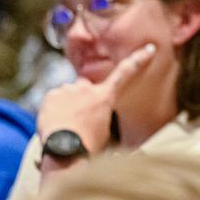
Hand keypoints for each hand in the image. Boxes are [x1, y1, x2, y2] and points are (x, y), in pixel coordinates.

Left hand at [37, 43, 157, 154]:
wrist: (65, 150)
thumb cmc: (88, 144)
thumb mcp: (105, 129)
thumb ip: (101, 112)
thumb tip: (93, 111)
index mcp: (106, 97)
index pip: (125, 73)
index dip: (138, 60)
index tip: (148, 49)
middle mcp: (87, 89)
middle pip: (86, 86)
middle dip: (83, 95)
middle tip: (80, 115)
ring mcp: (68, 90)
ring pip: (69, 93)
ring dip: (68, 103)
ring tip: (67, 122)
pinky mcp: (51, 95)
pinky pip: (54, 98)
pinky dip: (54, 107)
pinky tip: (56, 121)